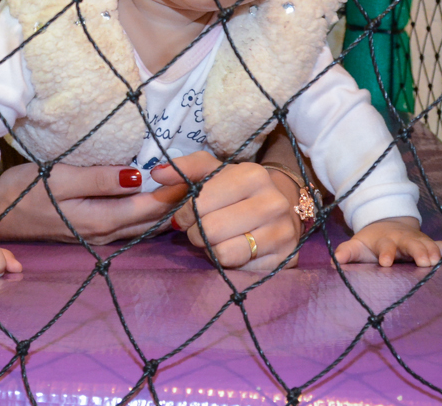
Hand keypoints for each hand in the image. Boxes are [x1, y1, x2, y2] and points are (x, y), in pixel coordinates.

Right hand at [0, 162, 185, 244]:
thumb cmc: (25, 191)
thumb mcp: (60, 178)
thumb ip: (100, 179)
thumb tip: (139, 178)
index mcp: (101, 220)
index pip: (152, 207)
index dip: (178, 190)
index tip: (200, 171)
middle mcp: (105, 234)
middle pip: (154, 219)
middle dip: (181, 200)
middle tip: (205, 177)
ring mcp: (99, 236)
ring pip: (146, 225)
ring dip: (169, 208)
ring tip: (191, 187)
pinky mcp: (93, 232)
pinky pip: (133, 225)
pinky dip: (152, 213)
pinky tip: (162, 201)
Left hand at [151, 151, 301, 270]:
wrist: (282, 208)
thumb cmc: (237, 190)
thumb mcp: (213, 172)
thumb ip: (184, 170)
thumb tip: (157, 174)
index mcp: (252, 175)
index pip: (200, 203)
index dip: (185, 213)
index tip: (187, 215)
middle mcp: (272, 202)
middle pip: (211, 231)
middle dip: (197, 233)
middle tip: (202, 229)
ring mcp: (282, 232)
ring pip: (225, 254)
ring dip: (212, 250)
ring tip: (218, 239)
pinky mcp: (284, 259)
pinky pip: (241, 270)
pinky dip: (231, 263)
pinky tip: (237, 250)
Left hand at [332, 216, 441, 266]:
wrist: (389, 224)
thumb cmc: (372, 242)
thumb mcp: (358, 245)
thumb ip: (348, 252)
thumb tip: (334, 261)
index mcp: (386, 240)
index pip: (385, 246)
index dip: (386, 253)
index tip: (385, 263)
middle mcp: (404, 239)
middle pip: (411, 243)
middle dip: (417, 251)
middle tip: (424, 262)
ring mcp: (419, 240)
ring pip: (429, 244)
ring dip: (435, 252)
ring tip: (440, 262)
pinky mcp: (431, 244)